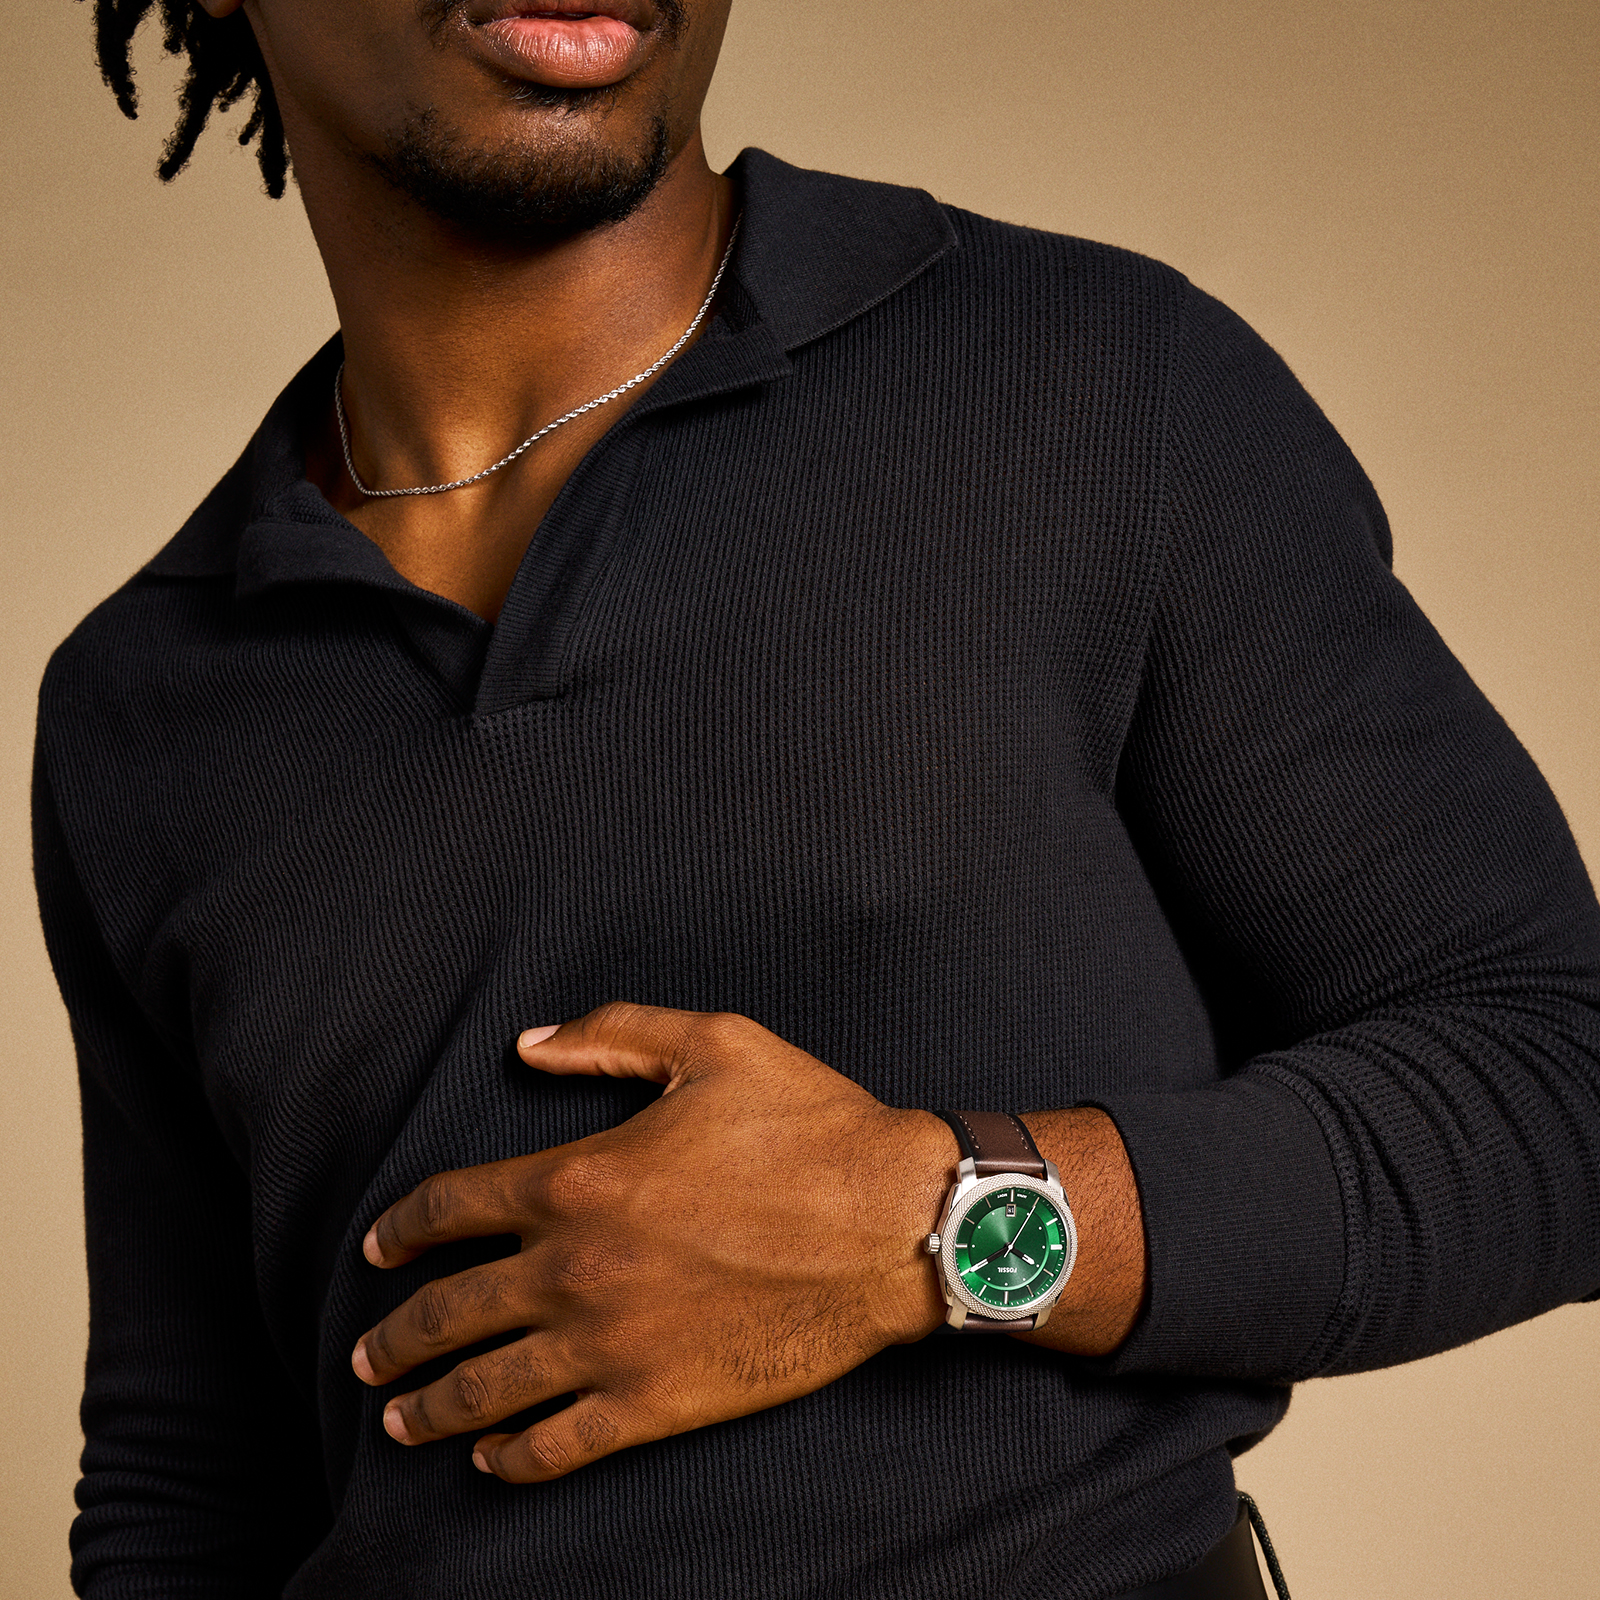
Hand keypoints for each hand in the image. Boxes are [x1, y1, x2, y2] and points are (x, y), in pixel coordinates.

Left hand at [350, 1003, 954, 1482]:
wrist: (894, 1222)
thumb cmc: (811, 1124)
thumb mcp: (713, 1043)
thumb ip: (610, 1035)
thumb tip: (527, 1044)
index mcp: (579, 1177)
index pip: (450, 1207)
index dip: (400, 1230)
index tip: (379, 1249)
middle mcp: (575, 1267)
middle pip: (449, 1311)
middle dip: (396, 1335)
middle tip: (366, 1356)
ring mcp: (612, 1343)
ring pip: (488, 1388)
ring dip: (431, 1407)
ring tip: (398, 1420)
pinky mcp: (657, 1401)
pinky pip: (560, 1445)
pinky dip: (513, 1457)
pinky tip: (491, 1458)